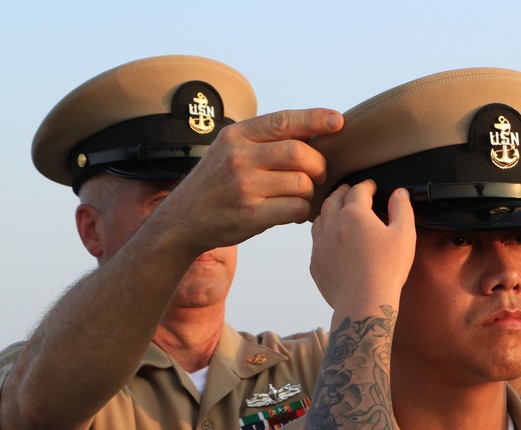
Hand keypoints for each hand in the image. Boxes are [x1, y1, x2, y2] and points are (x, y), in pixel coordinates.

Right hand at [152, 108, 343, 255]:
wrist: (183, 220)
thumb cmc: (218, 184)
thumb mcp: (230, 150)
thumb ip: (264, 140)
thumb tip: (314, 129)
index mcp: (237, 135)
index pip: (284, 121)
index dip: (315, 119)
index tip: (338, 121)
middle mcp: (239, 157)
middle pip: (300, 153)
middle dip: (318, 165)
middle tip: (318, 175)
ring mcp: (244, 186)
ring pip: (302, 183)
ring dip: (310, 192)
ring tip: (300, 196)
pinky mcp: (250, 214)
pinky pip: (296, 208)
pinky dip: (303, 211)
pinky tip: (294, 212)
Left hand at [310, 181, 415, 310]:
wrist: (363, 302)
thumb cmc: (386, 270)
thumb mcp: (404, 235)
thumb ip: (402, 208)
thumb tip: (400, 193)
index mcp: (354, 214)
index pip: (358, 190)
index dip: (367, 185)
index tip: (371, 185)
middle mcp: (332, 225)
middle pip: (334, 199)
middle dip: (344, 192)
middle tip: (350, 190)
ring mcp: (320, 244)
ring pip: (320, 218)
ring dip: (330, 210)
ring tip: (337, 210)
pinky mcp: (315, 263)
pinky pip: (316, 242)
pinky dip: (323, 234)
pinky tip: (332, 239)